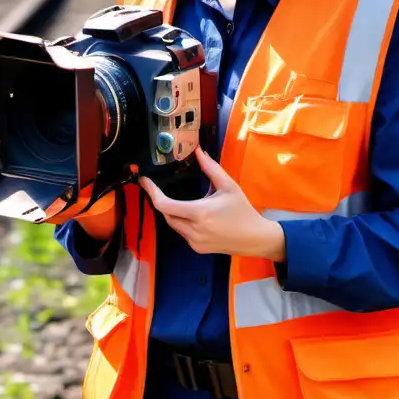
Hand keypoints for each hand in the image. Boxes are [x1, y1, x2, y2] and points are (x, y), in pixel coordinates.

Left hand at [139, 147, 286, 261]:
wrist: (255, 238)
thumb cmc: (242, 210)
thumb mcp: (228, 186)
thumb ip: (211, 168)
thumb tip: (198, 150)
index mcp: (200, 213)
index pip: (165, 205)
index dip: (151, 192)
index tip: (144, 181)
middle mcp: (194, 230)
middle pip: (166, 214)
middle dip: (160, 201)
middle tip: (156, 188)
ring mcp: (194, 242)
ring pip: (173, 224)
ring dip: (171, 211)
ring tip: (174, 198)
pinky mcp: (197, 248)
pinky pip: (182, 232)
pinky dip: (181, 222)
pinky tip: (190, 214)